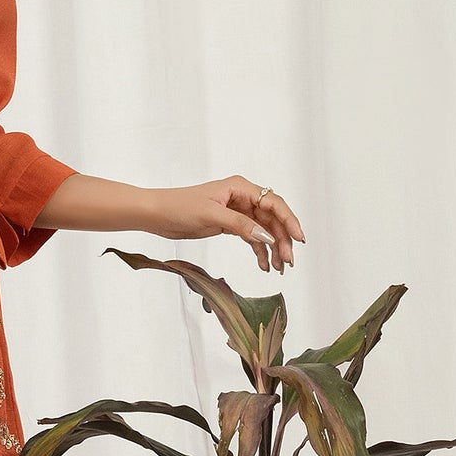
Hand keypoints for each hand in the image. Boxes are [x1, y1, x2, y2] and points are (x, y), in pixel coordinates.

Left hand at [145, 178, 304, 272]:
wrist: (156, 214)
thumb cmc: (179, 207)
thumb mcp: (211, 215)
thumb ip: (239, 225)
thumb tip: (266, 237)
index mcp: (240, 188)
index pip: (273, 203)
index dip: (289, 220)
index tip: (298, 239)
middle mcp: (242, 198)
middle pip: (272, 219)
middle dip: (282, 240)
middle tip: (288, 262)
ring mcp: (237, 212)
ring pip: (263, 230)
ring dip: (273, 248)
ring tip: (279, 268)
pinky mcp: (229, 225)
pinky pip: (251, 237)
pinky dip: (259, 251)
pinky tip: (264, 265)